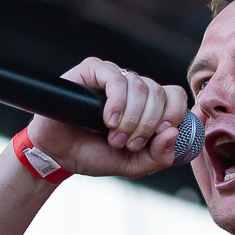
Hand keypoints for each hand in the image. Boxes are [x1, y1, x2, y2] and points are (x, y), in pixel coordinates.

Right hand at [25, 56, 189, 178]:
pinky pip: (117, 78)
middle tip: (129, 144)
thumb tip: (173, 133)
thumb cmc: (95, 154)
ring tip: (114, 137)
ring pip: (141, 86)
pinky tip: (108, 120)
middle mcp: (133, 88)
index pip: (175, 96)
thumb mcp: (134, 165)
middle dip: (148, 124)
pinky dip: (118, 103)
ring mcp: (114, 77)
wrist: (59, 155)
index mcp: (148, 105)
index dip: (174, 114)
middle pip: (159, 92)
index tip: (159, 136)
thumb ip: (159, 156)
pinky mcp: (93, 70)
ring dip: (132, 118)